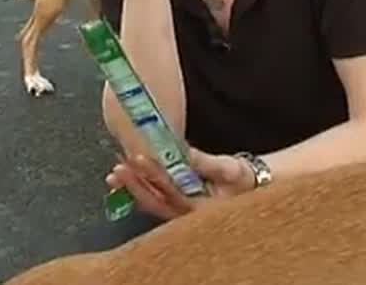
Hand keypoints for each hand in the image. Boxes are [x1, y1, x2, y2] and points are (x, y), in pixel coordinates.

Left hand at [106, 148, 256, 220]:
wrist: (250, 189)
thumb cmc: (243, 181)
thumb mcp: (230, 169)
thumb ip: (206, 163)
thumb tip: (183, 153)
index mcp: (200, 207)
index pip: (172, 191)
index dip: (154, 175)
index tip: (139, 158)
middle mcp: (186, 214)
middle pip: (155, 202)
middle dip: (134, 185)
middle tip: (118, 168)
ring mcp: (179, 210)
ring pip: (151, 202)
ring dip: (132, 188)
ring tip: (115, 174)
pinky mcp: (175, 203)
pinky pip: (154, 199)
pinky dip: (139, 187)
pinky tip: (126, 178)